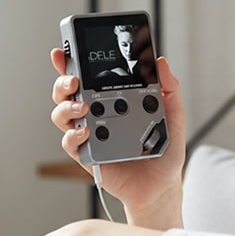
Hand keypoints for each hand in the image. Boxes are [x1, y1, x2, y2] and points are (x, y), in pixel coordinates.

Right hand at [50, 48, 185, 228]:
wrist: (162, 185)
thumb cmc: (163, 151)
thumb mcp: (173, 116)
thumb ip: (169, 89)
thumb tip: (161, 62)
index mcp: (111, 100)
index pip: (87, 77)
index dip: (70, 62)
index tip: (64, 50)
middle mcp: (95, 114)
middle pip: (66, 92)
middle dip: (62, 81)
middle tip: (74, 79)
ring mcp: (88, 134)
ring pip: (61, 114)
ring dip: (66, 106)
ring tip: (83, 107)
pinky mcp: (87, 155)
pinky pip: (70, 142)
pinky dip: (74, 135)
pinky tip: (86, 132)